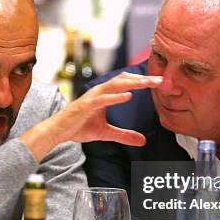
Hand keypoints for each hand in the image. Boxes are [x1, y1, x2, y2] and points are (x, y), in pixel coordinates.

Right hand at [21, 72, 162, 161]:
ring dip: (133, 83)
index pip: (126, 82)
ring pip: (115, 85)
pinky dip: (115, 97)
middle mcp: (100, 91)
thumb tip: (143, 140)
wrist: (58, 131)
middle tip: (160, 80)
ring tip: (148, 83)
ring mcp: (92, 97)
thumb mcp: (106, 133)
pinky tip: (128, 96)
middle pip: (124, 79)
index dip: (143, 81)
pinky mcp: (85, 106)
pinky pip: (102, 99)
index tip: (159, 83)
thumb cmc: (79, 127)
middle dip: (143, 79)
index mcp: (105, 94)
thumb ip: (124, 135)